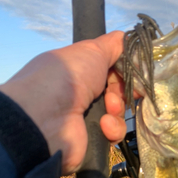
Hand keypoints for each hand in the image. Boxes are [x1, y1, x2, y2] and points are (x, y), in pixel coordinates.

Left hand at [0, 31, 125, 174]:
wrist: (45, 116)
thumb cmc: (66, 76)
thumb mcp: (92, 50)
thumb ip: (113, 44)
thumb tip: (127, 38)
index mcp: (79, 72)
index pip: (111, 72)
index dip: (123, 73)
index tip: (132, 73)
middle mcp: (80, 95)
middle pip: (118, 93)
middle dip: (121, 92)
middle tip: (113, 93)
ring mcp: (85, 119)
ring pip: (118, 114)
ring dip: (117, 110)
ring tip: (107, 110)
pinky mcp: (90, 140)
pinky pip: (114, 134)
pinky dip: (112, 128)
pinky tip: (103, 125)